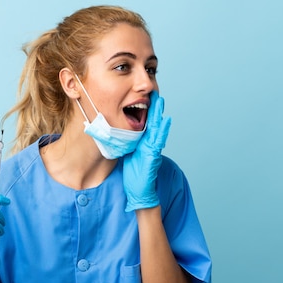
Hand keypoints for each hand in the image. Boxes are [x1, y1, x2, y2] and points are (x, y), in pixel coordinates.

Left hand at [123, 90, 170, 211]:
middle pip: (152, 121)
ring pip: (157, 128)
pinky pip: (158, 140)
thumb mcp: (128, 153)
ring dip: (159, 113)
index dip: (145, 110)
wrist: (139, 191)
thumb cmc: (134, 174)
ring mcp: (153, 149)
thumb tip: (117, 133)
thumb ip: (127, 143)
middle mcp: (149, 143)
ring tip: (160, 100)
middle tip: (154, 91)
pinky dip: (163, 130)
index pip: (145, 123)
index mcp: (143, 142)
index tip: (144, 96)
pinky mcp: (153, 155)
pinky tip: (165, 120)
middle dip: (154, 107)